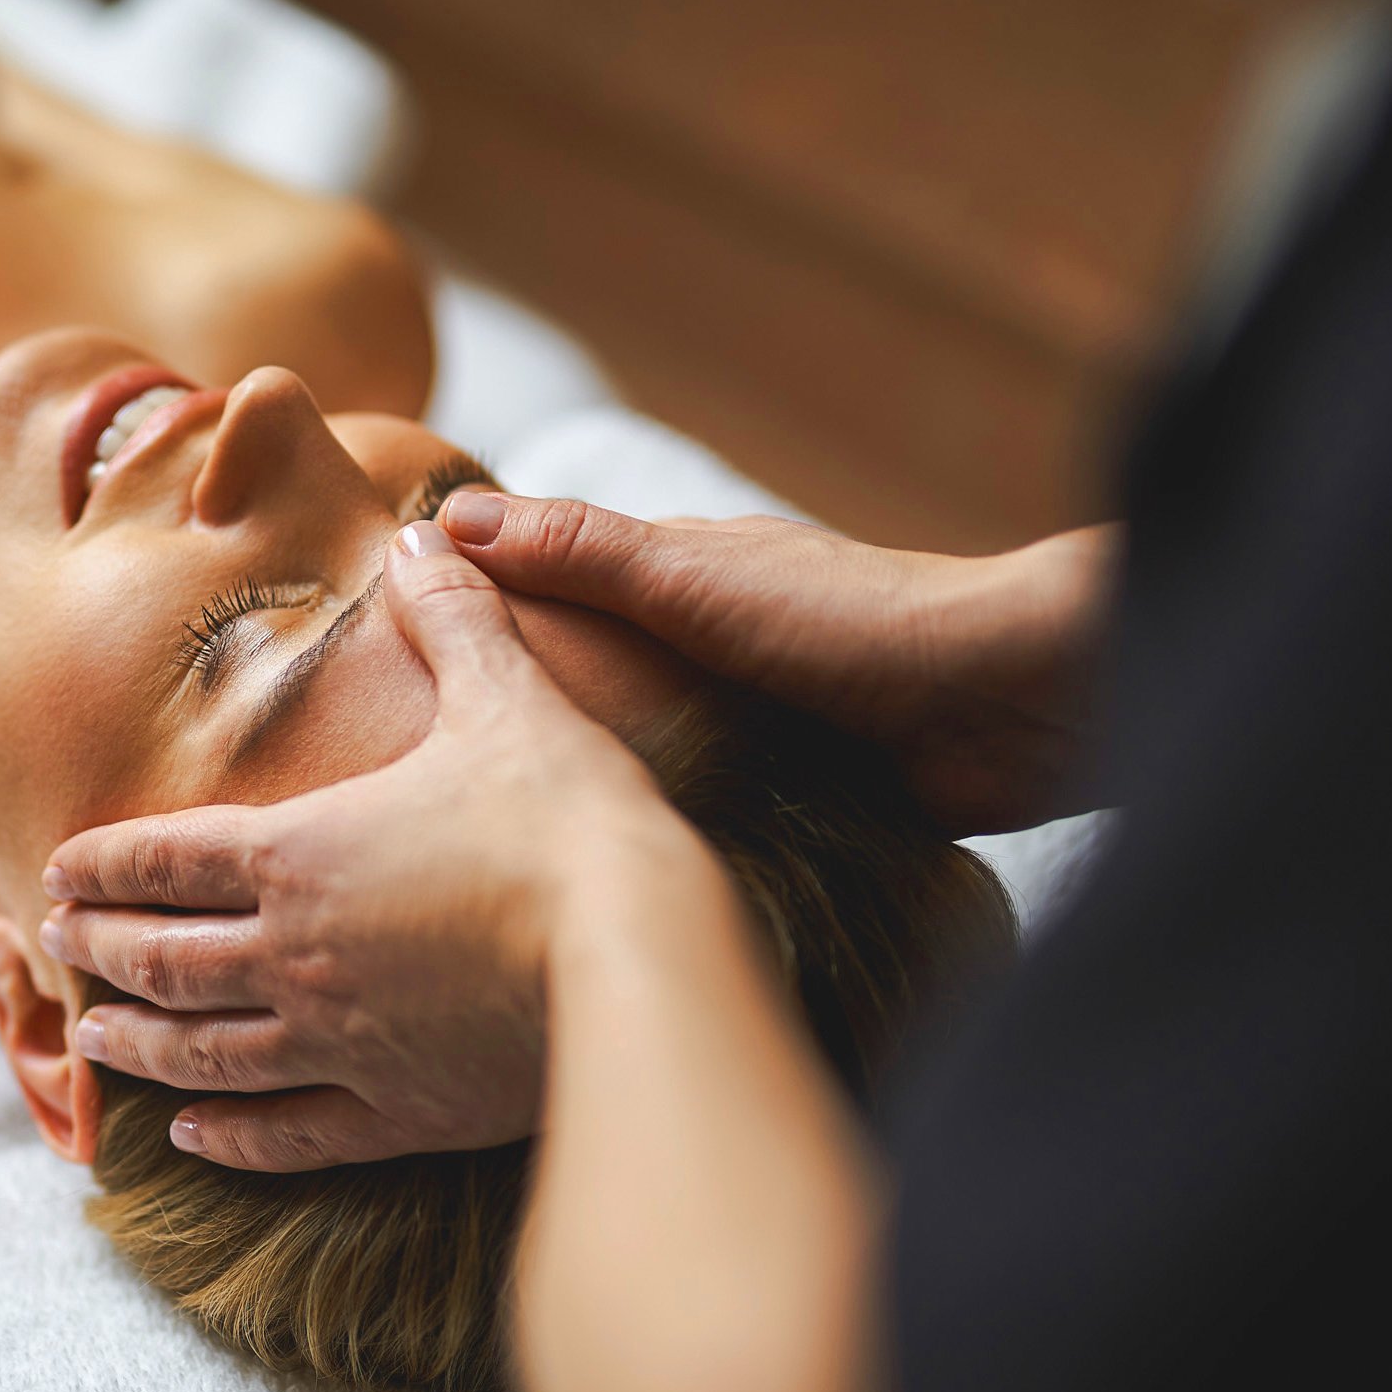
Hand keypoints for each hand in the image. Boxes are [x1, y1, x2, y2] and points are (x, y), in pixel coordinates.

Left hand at [37, 521, 700, 1171]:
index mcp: (299, 853)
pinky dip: (228, 1139)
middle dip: (99, 947)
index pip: (164, 857)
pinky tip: (195, 1139)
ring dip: (135, 1046)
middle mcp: (292, 954)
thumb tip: (424, 534)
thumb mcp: (507, 695)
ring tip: (92, 1041)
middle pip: (161, 957)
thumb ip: (453, 616)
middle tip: (55, 944)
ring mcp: (334, 1044)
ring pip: (200, 1054)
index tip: (55, 869)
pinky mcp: (392, 1114)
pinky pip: (283, 1136)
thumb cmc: (564, 815)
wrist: (633, 950)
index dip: (102, 863)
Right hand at [437, 493, 1116, 834]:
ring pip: (640, 749)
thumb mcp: (692, 577)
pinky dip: (653, 829)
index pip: (554, 580)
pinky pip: (699, 811)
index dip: (475, 603)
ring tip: (492, 843)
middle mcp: (707, 648)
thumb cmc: (852, 622)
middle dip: (519, 713)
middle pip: (590, 673)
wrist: (1008, 705)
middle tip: (421, 782)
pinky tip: (601, 873)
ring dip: (585, 782)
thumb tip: (447, 517)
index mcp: (681, 579)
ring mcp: (748, 724)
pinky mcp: (789, 796)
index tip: (383, 653)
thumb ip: (580, 552)